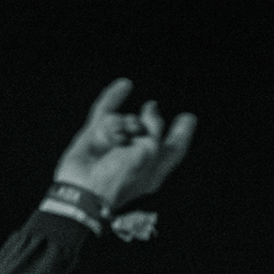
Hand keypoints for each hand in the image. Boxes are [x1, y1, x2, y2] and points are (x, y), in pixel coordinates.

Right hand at [54, 78, 195, 209]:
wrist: (85, 189)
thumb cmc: (120, 177)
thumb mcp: (149, 151)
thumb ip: (155, 126)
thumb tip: (151, 107)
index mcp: (154, 168)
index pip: (174, 147)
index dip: (182, 133)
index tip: (189, 117)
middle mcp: (136, 156)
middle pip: (148, 129)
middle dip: (144, 126)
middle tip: (136, 131)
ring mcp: (115, 146)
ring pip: (126, 120)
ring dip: (122, 125)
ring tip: (115, 140)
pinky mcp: (95, 137)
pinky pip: (106, 111)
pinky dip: (114, 97)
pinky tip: (126, 85)